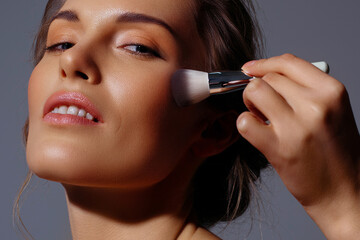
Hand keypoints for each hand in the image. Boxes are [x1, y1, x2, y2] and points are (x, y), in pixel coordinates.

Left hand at [237, 54, 359, 238]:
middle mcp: (315, 105)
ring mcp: (296, 127)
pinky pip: (245, 122)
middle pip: (268, 78)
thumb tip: (268, 74)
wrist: (345, 192)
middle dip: (259, 88)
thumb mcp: (334, 111)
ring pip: (254, 92)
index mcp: (331, 92)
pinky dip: (245, 124)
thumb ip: (306, 90)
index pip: (288, 63)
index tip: (250, 69)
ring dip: (250, 103)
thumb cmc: (336, 152)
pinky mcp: (278, 149)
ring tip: (261, 117)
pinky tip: (257, 132)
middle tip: (263, 106)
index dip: (264, 64)